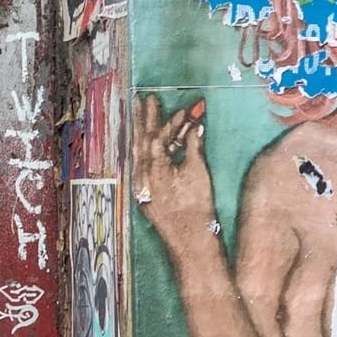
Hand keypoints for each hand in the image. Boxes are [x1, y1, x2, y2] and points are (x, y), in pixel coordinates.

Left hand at [133, 92, 215, 244]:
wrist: (188, 238)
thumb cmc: (196, 205)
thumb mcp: (197, 172)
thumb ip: (193, 146)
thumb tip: (195, 127)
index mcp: (154, 166)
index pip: (159, 136)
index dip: (172, 122)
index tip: (183, 109)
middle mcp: (141, 173)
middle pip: (142, 139)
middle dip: (145, 118)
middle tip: (144, 99)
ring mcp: (140, 183)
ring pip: (139, 151)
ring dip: (142, 132)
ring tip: (141, 113)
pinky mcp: (143, 192)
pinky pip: (141, 164)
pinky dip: (146, 150)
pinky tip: (148, 142)